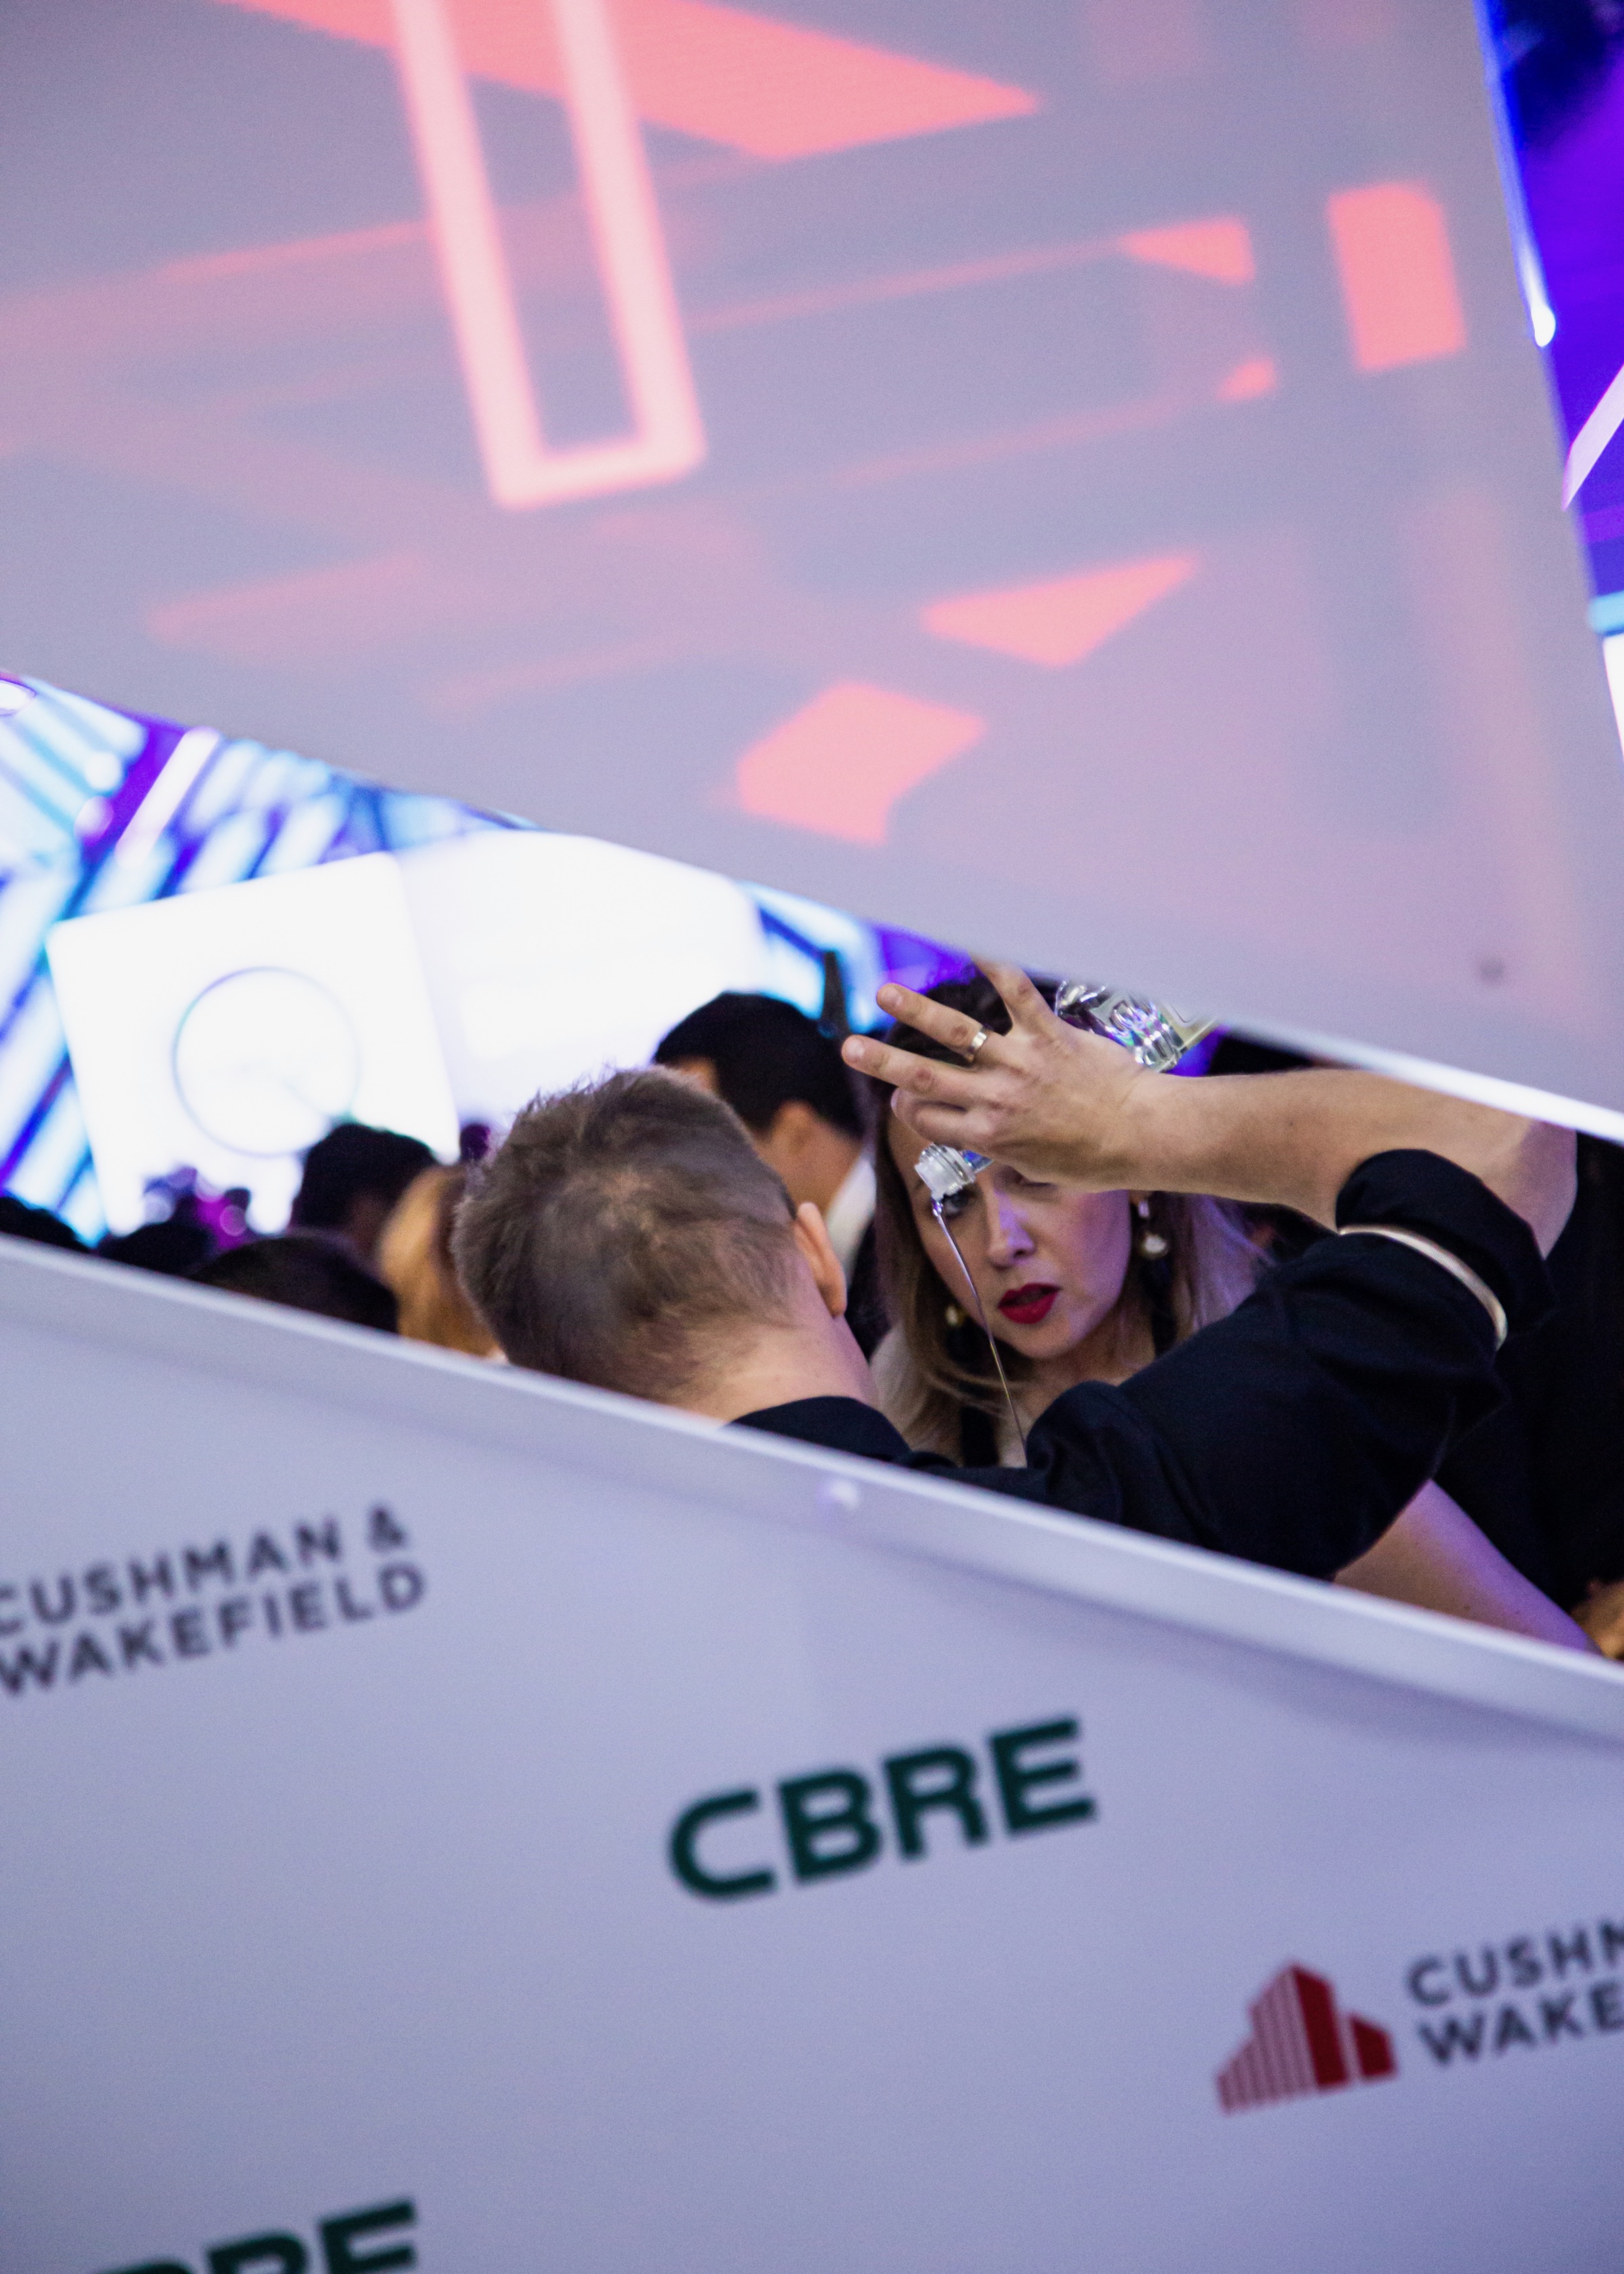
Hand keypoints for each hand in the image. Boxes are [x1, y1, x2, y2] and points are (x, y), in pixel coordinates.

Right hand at [841, 959, 1151, 1187]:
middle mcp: (995, 1098)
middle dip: (881, 1061)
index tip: (899, 1095)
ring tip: (885, 993)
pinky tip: (971, 941)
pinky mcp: (1048, 1034)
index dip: (907, 1105)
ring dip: (916, 1011)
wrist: (1138, 1134)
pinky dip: (994, 963)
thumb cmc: (1091, 1158)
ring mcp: (1019, 1063)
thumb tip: (982, 1151)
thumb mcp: (1033, 1168)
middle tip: (849, 1048)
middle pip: (925, 1076)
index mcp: (988, 1135)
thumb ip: (1001, 1153)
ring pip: (956, 1033)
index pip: (926, 1117)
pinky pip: (1017, 993)